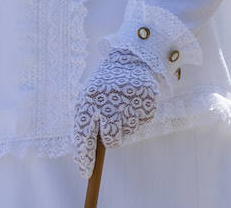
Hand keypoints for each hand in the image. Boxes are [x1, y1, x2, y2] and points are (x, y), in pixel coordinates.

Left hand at [74, 49, 159, 177]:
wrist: (133, 58)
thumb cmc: (106, 84)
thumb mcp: (90, 97)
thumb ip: (86, 121)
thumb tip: (88, 153)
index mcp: (89, 99)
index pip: (83, 134)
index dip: (84, 156)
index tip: (86, 173)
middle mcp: (109, 100)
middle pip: (110, 139)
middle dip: (110, 139)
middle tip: (112, 126)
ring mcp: (129, 101)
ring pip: (126, 132)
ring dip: (124, 125)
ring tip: (123, 104)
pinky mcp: (147, 102)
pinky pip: (139, 123)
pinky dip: (136, 117)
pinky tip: (134, 101)